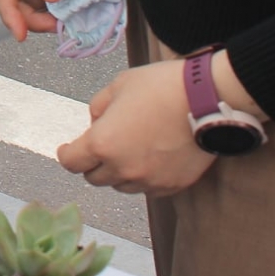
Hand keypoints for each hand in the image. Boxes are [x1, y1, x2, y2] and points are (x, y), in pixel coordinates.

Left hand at [57, 60, 215, 195]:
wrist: (207, 100)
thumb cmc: (160, 87)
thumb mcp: (118, 86)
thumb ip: (99, 107)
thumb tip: (96, 123)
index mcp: (103, 143)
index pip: (72, 162)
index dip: (67, 155)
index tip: (68, 149)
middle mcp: (123, 168)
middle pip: (95, 178)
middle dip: (93, 163)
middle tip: (101, 147)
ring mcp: (149, 181)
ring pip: (121, 186)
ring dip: (118, 172)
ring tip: (129, 151)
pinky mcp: (172, 186)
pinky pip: (148, 189)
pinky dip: (143, 178)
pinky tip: (150, 159)